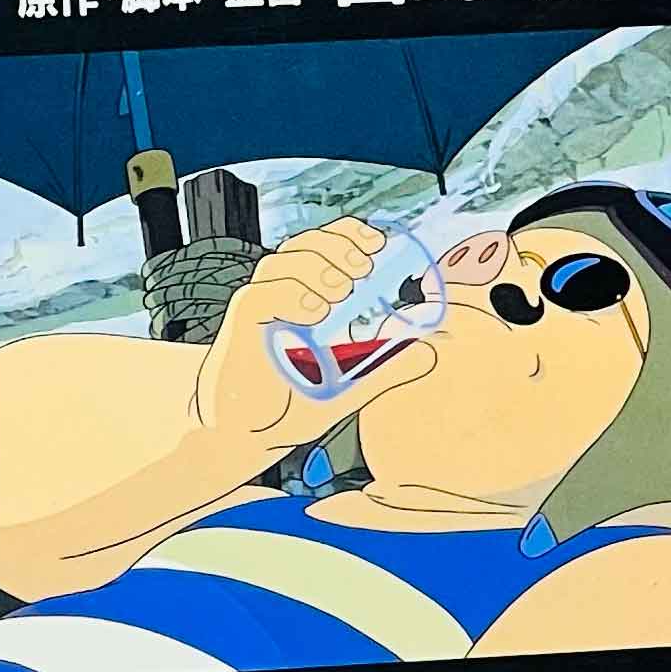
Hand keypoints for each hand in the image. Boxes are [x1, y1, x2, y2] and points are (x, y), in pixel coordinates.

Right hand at [190, 217, 430, 449]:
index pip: (326, 247)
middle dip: (338, 245)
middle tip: (364, 265)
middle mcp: (281, 297)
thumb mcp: (350, 387)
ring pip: (281, 262)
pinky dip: (288, 294)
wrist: (246, 437)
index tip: (377, 241)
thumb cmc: (290, 407)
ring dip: (317, 266)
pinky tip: (312, 311)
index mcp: (307, 298)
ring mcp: (260, 310)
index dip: (349, 235)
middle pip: (304, 245)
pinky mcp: (241, 328)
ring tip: (342, 290)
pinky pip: (259, 295)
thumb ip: (387, 368)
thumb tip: (430, 352)